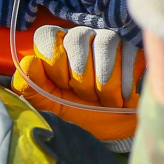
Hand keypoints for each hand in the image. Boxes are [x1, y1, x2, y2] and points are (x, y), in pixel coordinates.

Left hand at [13, 25, 142, 120]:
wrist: (118, 128)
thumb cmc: (83, 113)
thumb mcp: (52, 106)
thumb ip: (31, 88)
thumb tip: (28, 63)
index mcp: (56, 48)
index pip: (46, 35)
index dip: (55, 63)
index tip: (63, 86)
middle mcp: (81, 37)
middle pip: (76, 39)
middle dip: (81, 78)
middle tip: (86, 97)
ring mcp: (110, 38)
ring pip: (104, 44)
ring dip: (104, 81)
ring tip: (106, 99)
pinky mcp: (134, 46)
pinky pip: (128, 53)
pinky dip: (123, 82)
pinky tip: (123, 97)